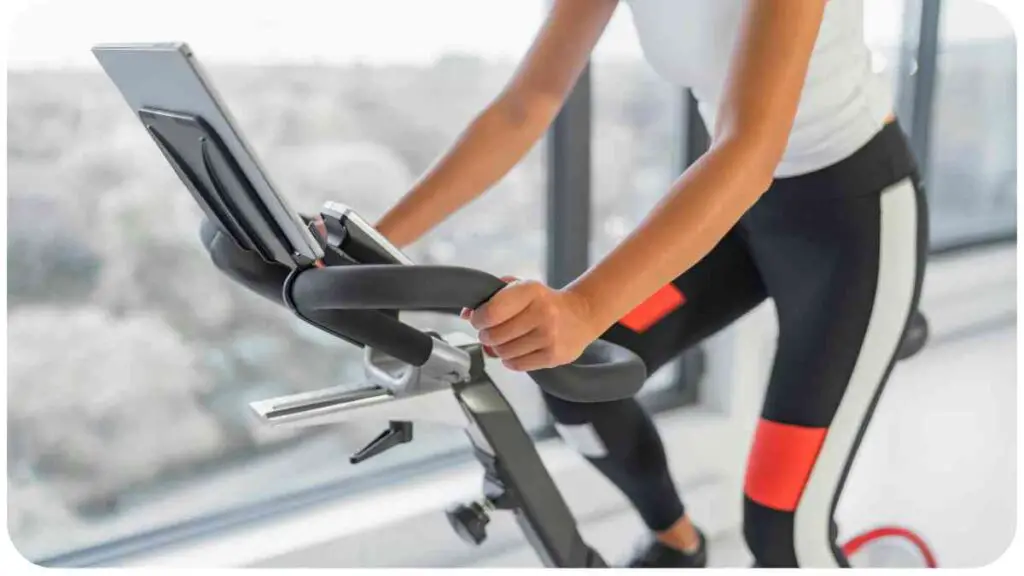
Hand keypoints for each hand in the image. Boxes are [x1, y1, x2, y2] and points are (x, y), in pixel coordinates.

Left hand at [461, 277, 598, 371]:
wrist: (582, 315)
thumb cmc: (545, 301)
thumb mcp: (520, 288)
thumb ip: (491, 296)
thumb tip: (466, 313)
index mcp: (531, 291)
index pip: (492, 312)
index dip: (478, 319)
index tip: (479, 320)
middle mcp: (542, 313)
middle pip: (495, 335)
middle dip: (486, 335)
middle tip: (489, 333)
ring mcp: (549, 336)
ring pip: (504, 352)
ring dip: (497, 349)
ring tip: (505, 341)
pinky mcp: (553, 356)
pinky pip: (517, 365)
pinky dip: (510, 360)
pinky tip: (516, 350)